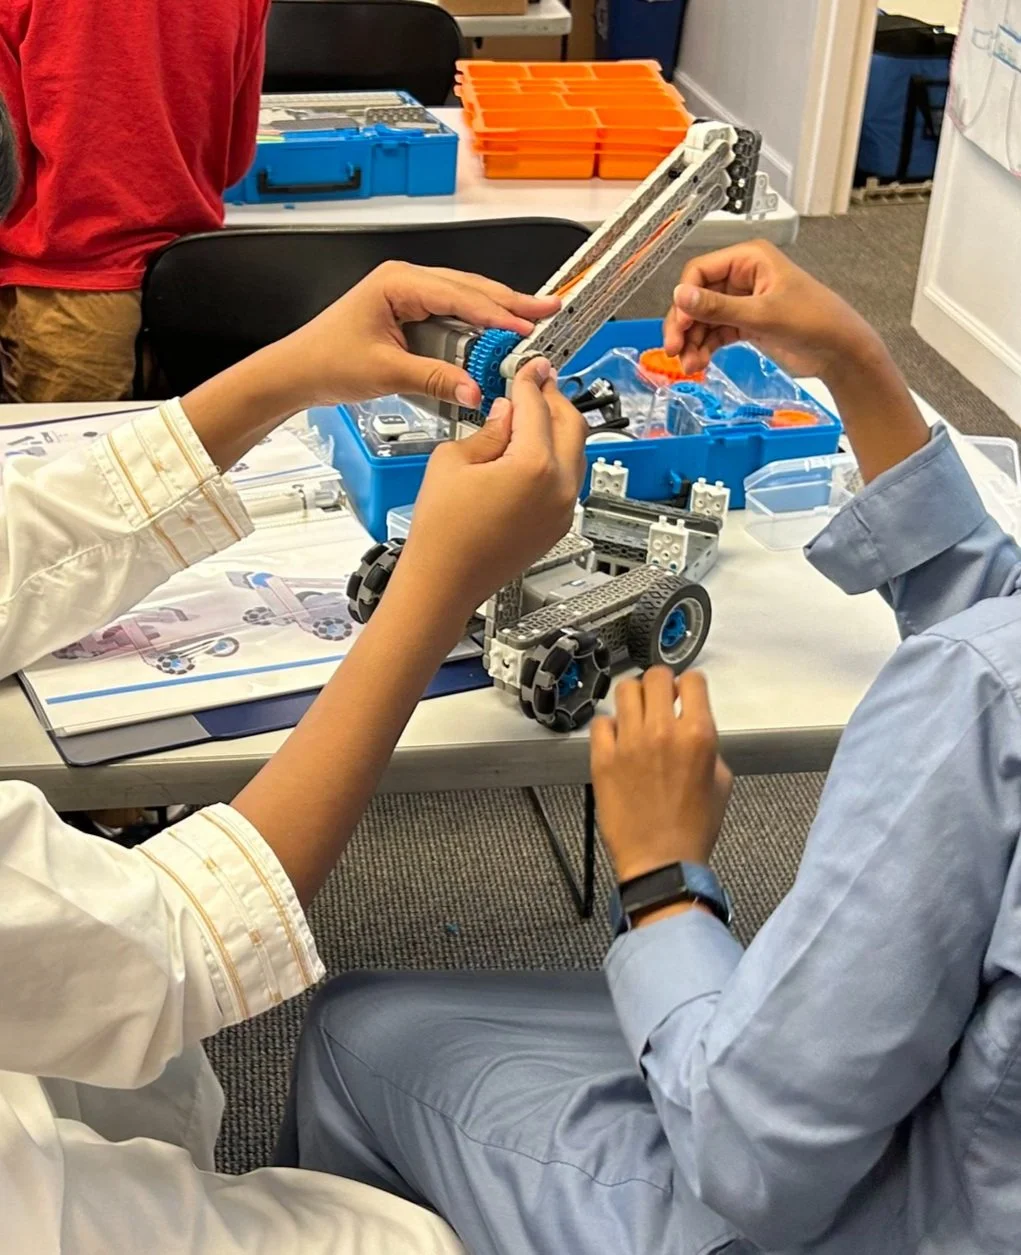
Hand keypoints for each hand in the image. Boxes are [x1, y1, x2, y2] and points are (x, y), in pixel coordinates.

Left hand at [284, 261, 558, 409]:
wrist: (297, 372)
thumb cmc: (326, 362)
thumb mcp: (386, 372)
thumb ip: (435, 379)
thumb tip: (474, 390)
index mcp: (398, 283)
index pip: (459, 295)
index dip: (496, 313)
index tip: (525, 328)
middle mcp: (406, 282)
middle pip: (470, 289)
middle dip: (511, 302)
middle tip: (549, 310)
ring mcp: (409, 295)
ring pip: (465, 299)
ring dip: (499, 312)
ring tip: (534, 320)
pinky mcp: (411, 314)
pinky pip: (453, 315)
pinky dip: (479, 325)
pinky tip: (500, 333)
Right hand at [392, 358, 587, 620]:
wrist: (445, 582)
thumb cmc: (442, 531)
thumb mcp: (453, 460)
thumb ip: (489, 430)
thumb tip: (507, 413)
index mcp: (534, 465)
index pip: (537, 406)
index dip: (530, 379)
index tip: (530, 366)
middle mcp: (559, 487)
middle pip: (572, 425)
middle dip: (554, 399)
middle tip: (536, 383)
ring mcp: (563, 509)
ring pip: (575, 452)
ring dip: (558, 428)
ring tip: (531, 416)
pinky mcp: (558, 524)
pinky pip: (567, 479)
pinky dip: (555, 457)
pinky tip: (530, 451)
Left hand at [592, 668, 732, 883]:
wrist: (661, 860)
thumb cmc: (692, 828)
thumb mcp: (721, 782)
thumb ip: (709, 745)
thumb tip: (693, 727)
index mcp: (698, 735)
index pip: (692, 680)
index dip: (689, 684)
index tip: (684, 691)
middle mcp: (663, 732)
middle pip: (656, 676)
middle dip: (661, 684)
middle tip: (660, 698)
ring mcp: (629, 743)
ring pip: (625, 690)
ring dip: (635, 698)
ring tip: (637, 715)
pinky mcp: (603, 758)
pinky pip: (601, 722)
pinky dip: (610, 726)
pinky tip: (618, 739)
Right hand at [663, 240, 883, 384]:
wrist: (840, 351)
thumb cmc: (814, 321)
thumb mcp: (762, 314)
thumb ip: (718, 307)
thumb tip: (680, 296)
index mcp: (749, 259)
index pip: (700, 271)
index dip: (685, 299)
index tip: (680, 325)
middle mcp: (743, 276)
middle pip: (697, 297)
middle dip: (685, 325)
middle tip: (675, 349)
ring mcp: (743, 301)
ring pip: (704, 319)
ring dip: (693, 341)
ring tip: (690, 365)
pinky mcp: (746, 323)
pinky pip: (716, 333)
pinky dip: (705, 348)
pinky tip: (700, 363)